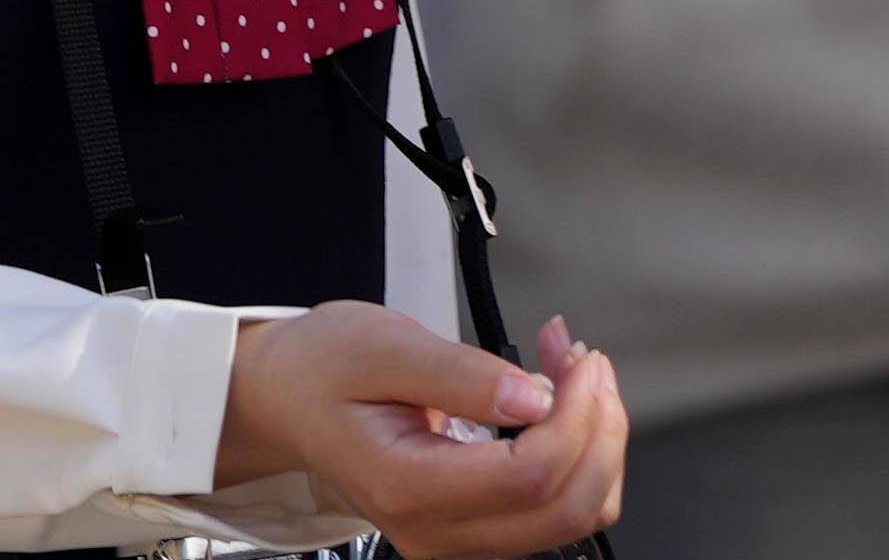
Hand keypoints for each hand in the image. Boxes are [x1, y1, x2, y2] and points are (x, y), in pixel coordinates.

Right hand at [219, 300, 627, 556]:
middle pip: (567, 509)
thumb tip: (538, 397)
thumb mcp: (383, 347)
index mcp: (408, 488)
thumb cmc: (324, 368)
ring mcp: (458, 540)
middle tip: (584, 358)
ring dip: (596, 441)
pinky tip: (557, 400)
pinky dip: (578, 453)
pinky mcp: (475, 529)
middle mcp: (438, 533)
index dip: (574, 415)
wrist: (288, 401)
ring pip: (574, 515)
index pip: (529, 477)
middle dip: (600, 428)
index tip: (575, 357)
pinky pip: (556, 509)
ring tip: (571, 369)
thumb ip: (461, 374)